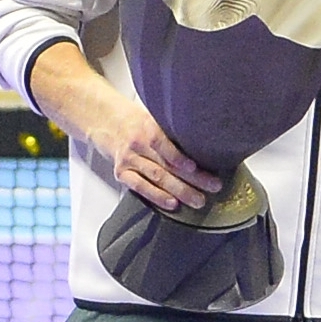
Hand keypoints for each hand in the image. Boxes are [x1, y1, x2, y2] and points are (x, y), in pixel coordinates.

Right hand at [97, 108, 219, 212]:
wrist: (107, 122)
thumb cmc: (138, 122)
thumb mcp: (155, 117)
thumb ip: (173, 130)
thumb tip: (207, 142)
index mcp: (149, 127)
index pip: (165, 144)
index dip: (179, 157)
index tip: (195, 167)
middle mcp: (138, 144)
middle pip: (167, 164)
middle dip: (193, 178)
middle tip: (213, 187)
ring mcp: (129, 160)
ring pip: (157, 177)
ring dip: (180, 191)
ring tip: (198, 200)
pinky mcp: (121, 173)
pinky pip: (140, 187)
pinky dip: (156, 196)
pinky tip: (172, 203)